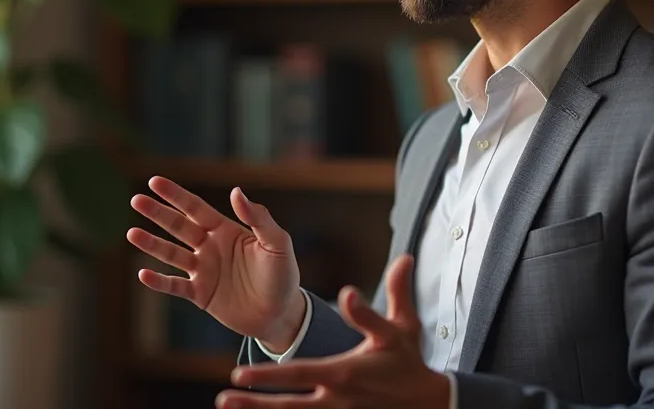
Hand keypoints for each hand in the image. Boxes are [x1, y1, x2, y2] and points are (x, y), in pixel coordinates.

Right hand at [127, 176, 305, 348]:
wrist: (281, 314)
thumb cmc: (283, 275)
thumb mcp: (277, 243)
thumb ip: (259, 218)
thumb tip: (237, 191)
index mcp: (226, 231)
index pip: (196, 208)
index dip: (176, 195)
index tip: (154, 181)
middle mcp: (210, 247)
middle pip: (179, 227)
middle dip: (158, 213)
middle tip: (136, 200)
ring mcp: (203, 271)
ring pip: (172, 254)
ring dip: (152, 244)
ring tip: (132, 233)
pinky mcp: (201, 295)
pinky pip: (175, 286)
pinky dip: (159, 281)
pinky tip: (143, 274)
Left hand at [215, 254, 450, 408]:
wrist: (429, 404)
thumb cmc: (410, 363)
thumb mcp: (402, 329)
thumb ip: (388, 299)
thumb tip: (399, 259)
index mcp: (343, 372)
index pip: (297, 374)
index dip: (267, 374)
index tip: (238, 373)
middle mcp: (336, 399)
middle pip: (288, 404)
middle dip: (255, 403)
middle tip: (224, 399)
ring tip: (229, 407)